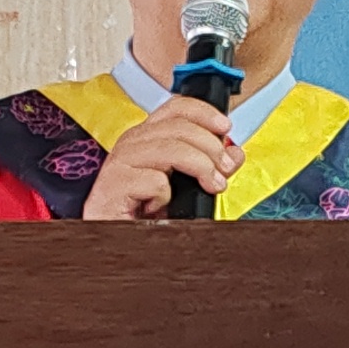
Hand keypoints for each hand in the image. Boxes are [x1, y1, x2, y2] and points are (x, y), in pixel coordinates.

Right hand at [83, 99, 237, 218]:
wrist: (114, 238)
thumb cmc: (142, 212)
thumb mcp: (183, 185)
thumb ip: (209, 166)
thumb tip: (234, 154)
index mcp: (146, 138)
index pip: (174, 108)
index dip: (203, 112)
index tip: (225, 128)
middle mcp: (132, 144)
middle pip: (178, 127)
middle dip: (211, 147)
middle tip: (224, 170)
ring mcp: (120, 163)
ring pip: (171, 149)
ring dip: (200, 167)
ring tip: (210, 186)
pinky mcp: (114, 185)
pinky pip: (155, 181)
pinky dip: (165, 196)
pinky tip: (157, 206)